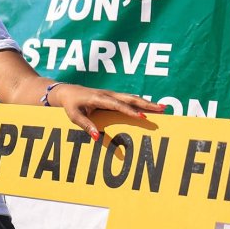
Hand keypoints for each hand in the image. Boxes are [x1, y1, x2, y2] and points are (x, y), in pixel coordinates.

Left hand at [46, 83, 163, 140]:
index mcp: (98, 98)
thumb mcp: (73, 116)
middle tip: (162, 109)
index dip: (130, 111)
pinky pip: (129, 99)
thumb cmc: (70, 105)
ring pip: (132, 98)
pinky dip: (141, 103)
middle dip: (147, 104)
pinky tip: (151, 107)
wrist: (66, 92)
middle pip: (130, 98)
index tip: (142, 116)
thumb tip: (96, 137)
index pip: (117, 105)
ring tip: (162, 108)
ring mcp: (111, 94)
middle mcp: (107, 94)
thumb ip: (85, 125)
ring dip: (147, 103)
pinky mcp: (113, 97)